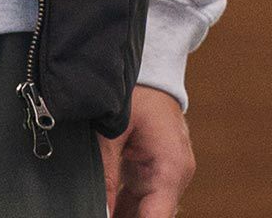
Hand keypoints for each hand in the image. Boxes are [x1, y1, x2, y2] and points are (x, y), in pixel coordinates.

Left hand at [97, 85, 194, 215]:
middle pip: (152, 216)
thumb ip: (107, 176)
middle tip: (95, 213)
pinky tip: (104, 209)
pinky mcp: (157, 169)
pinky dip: (124, 205)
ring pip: (147, 210)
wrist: (151, 69)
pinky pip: (142, 197)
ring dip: (124, 214)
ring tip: (95, 210)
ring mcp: (168, 173)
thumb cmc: (136, 92)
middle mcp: (176, 176)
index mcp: (171, 168)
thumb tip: (100, 212)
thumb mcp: (113, 132)